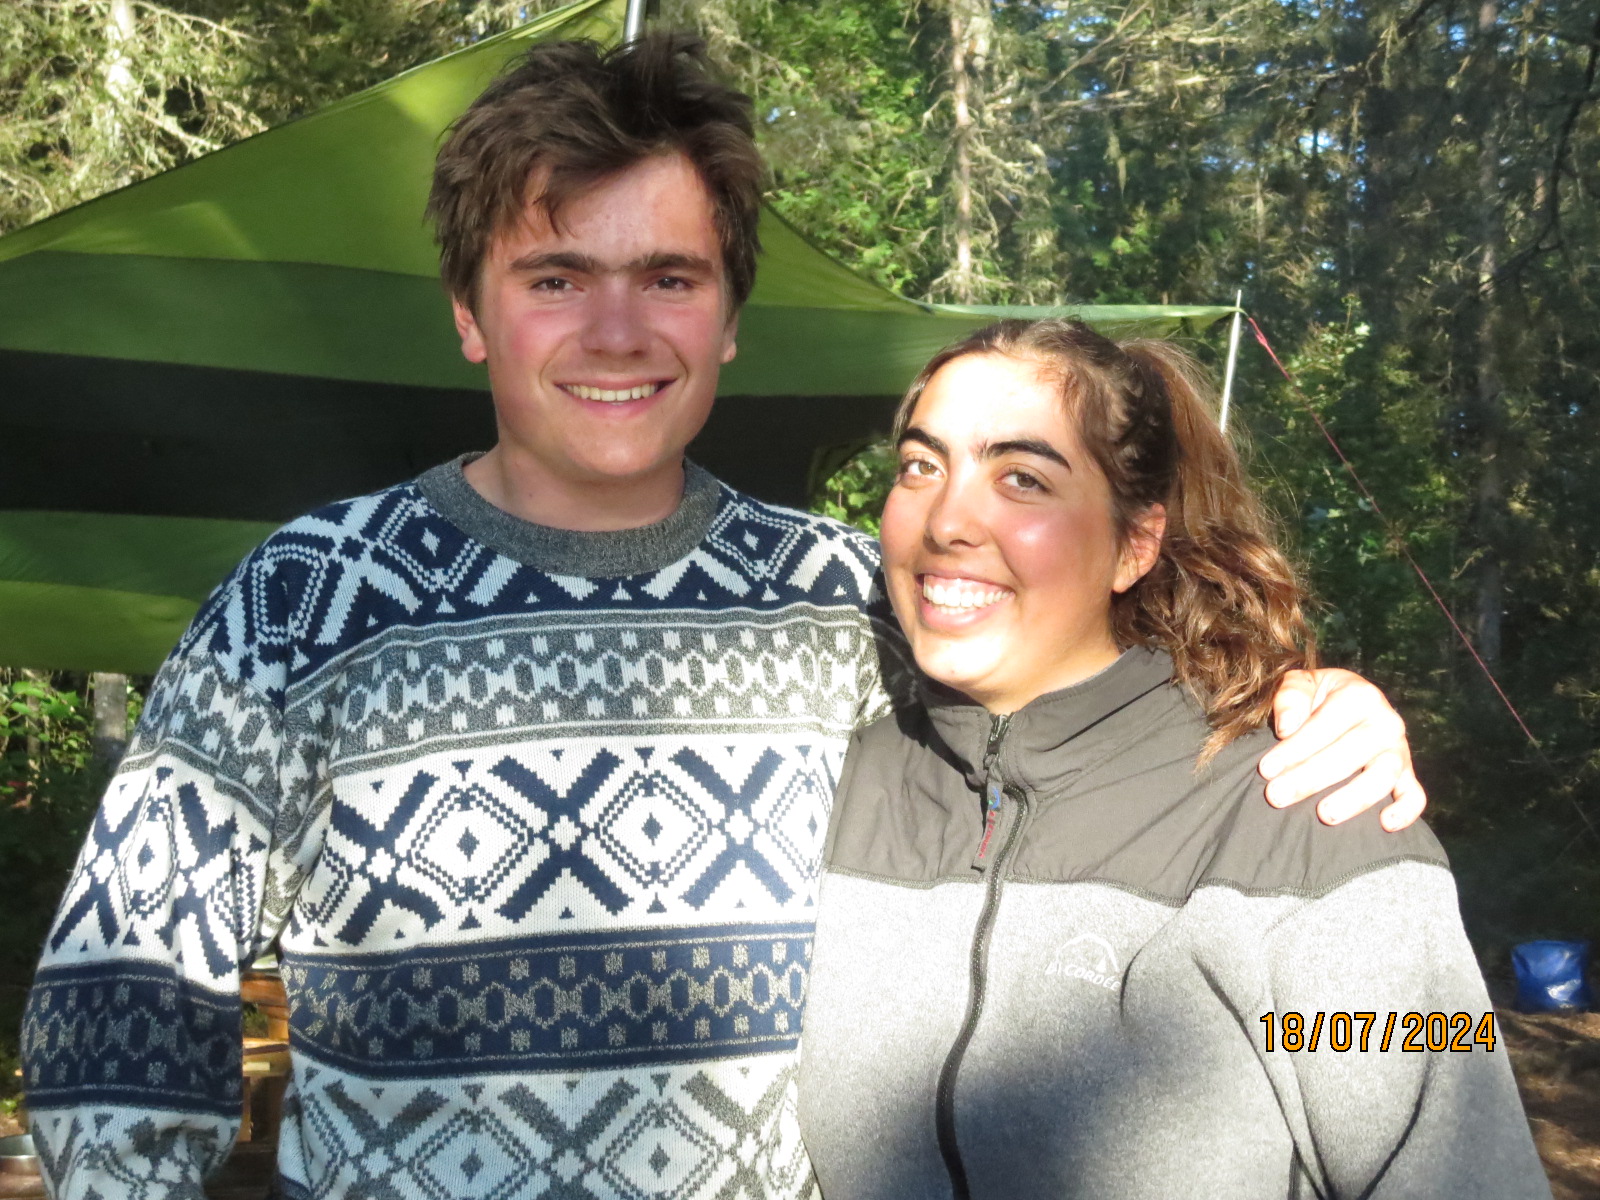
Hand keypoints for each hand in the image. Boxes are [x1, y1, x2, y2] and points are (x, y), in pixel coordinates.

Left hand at [1259, 668, 1426, 830]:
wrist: (1347, 702)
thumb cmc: (1316, 697)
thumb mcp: (1300, 683)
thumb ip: (1291, 696)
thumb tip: (1287, 728)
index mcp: (1360, 695)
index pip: (1325, 725)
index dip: (1295, 748)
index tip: (1266, 769)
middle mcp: (1386, 722)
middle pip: (1350, 754)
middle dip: (1310, 777)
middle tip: (1277, 796)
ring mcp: (1399, 750)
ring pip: (1383, 777)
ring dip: (1353, 798)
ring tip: (1323, 815)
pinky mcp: (1407, 774)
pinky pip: (1415, 796)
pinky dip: (1406, 811)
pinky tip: (1385, 825)